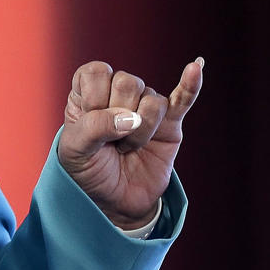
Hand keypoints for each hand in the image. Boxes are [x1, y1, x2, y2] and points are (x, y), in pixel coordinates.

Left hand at [56, 57, 203, 229]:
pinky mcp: (170, 124)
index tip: (89, 118)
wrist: (113, 201)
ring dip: (139, 131)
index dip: (94, 95)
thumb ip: (94, 127)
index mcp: (88, 94)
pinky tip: (195, 68)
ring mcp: (145, 109)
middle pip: (127, 82)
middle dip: (118, 116)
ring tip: (127, 148)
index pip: (97, 72)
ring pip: (152, 101)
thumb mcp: (74, 150)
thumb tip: (131, 118)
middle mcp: (118, 96)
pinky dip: (190, 86)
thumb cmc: (88, 171)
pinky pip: (183, 99)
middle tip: (111, 141)